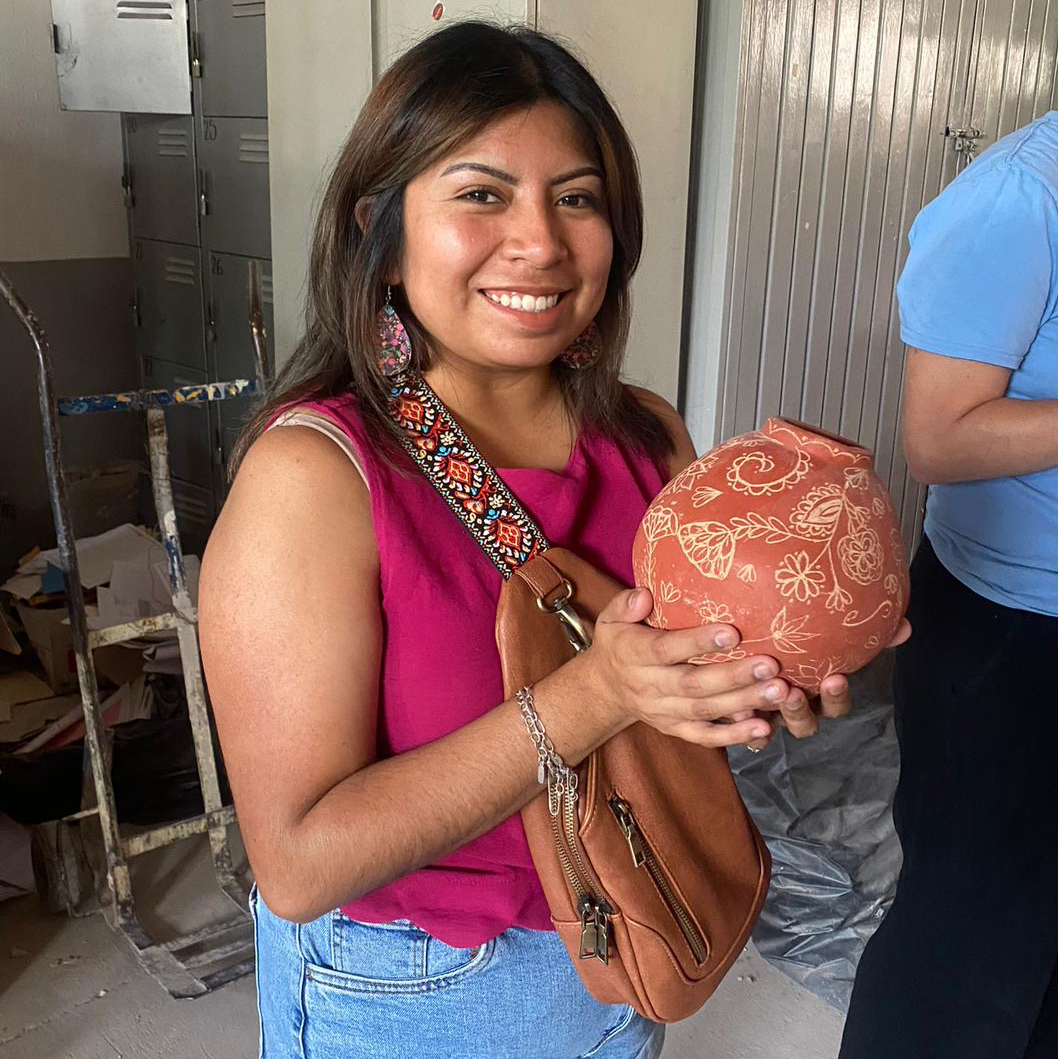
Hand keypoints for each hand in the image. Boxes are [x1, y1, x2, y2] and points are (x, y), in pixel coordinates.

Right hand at [575, 587, 787, 748]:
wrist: (605, 690)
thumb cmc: (618, 644)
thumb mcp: (610, 619)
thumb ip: (625, 605)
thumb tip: (645, 594)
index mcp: (635, 655)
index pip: (666, 649)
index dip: (698, 643)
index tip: (732, 632)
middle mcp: (649, 686)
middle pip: (694, 684)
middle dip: (734, 676)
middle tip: (770, 664)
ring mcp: (664, 711)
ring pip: (705, 710)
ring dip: (743, 702)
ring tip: (779, 691)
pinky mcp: (675, 728)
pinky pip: (704, 736)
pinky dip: (733, 735)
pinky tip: (762, 728)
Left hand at [742, 616, 913, 748]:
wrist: (745, 637)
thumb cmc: (794, 640)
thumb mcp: (826, 634)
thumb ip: (866, 633)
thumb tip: (905, 627)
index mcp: (816, 694)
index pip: (834, 705)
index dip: (835, 697)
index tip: (836, 677)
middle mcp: (793, 708)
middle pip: (803, 723)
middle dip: (799, 711)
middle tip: (793, 691)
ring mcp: (765, 714)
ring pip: (772, 725)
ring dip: (768, 712)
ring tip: (759, 694)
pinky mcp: (739, 715)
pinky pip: (741, 727)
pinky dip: (742, 724)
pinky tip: (736, 709)